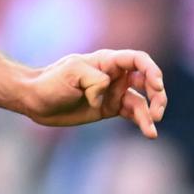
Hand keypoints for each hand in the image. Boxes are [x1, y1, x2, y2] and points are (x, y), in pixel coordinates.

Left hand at [23, 49, 166, 137]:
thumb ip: (95, 80)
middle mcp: (114, 75)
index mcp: (107, 61)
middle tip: (158, 112)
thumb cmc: (51, 82)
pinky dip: (142, 121)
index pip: (137, 60)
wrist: (35, 100)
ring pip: (142, 100)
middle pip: (146, 80)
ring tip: (152, 128)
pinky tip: (149, 132)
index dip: (151, 71)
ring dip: (151, 112)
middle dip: (157, 94)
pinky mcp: (109, 109)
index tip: (156, 86)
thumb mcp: (72, 74)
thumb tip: (107, 95)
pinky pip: (132, 113)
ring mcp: (113, 92)